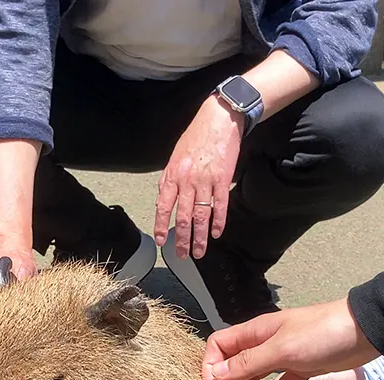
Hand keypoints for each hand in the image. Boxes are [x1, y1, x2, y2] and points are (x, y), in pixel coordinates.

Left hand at [154, 95, 241, 259]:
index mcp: (173, 175)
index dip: (161, 225)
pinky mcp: (223, 180)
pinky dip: (218, 222)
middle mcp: (187, 180)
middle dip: (181, 239)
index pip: (164, 206)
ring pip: (201, 216)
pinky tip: (216, 234)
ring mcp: (206, 181)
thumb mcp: (175, 156)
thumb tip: (165, 200)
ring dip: (199, 237)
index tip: (161, 241)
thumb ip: (170, 179)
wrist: (218, 121)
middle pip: (183, 217)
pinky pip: (219, 206)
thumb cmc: (196, 137)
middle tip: (182, 255)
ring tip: (199, 252)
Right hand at [202, 299, 379, 379]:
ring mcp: (283, 365)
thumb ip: (248, 362)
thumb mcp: (282, 349)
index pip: (219, 347)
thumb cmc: (322, 334)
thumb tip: (216, 373)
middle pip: (235, 373)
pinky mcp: (300, 378)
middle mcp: (265, 350)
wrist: (366, 334)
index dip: (211, 367)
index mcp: (256, 335)